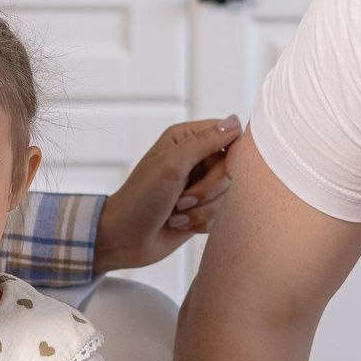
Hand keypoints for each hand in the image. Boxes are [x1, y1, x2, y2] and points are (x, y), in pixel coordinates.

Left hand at [94, 115, 240, 271]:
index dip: (235, 156)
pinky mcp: (204, 207)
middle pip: (233, 170)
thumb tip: (234, 121)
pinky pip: (222, 214)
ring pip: (229, 195)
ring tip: (177, 213)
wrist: (126, 239)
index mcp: (187, 139)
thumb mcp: (171, 165)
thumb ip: (204, 142)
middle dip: (209, 191)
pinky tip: (180, 223)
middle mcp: (196, 158)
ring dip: (202, 210)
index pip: (230, 136)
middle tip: (182, 200)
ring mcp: (201, 184)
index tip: (226, 174)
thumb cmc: (140, 199)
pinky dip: (202, 222)